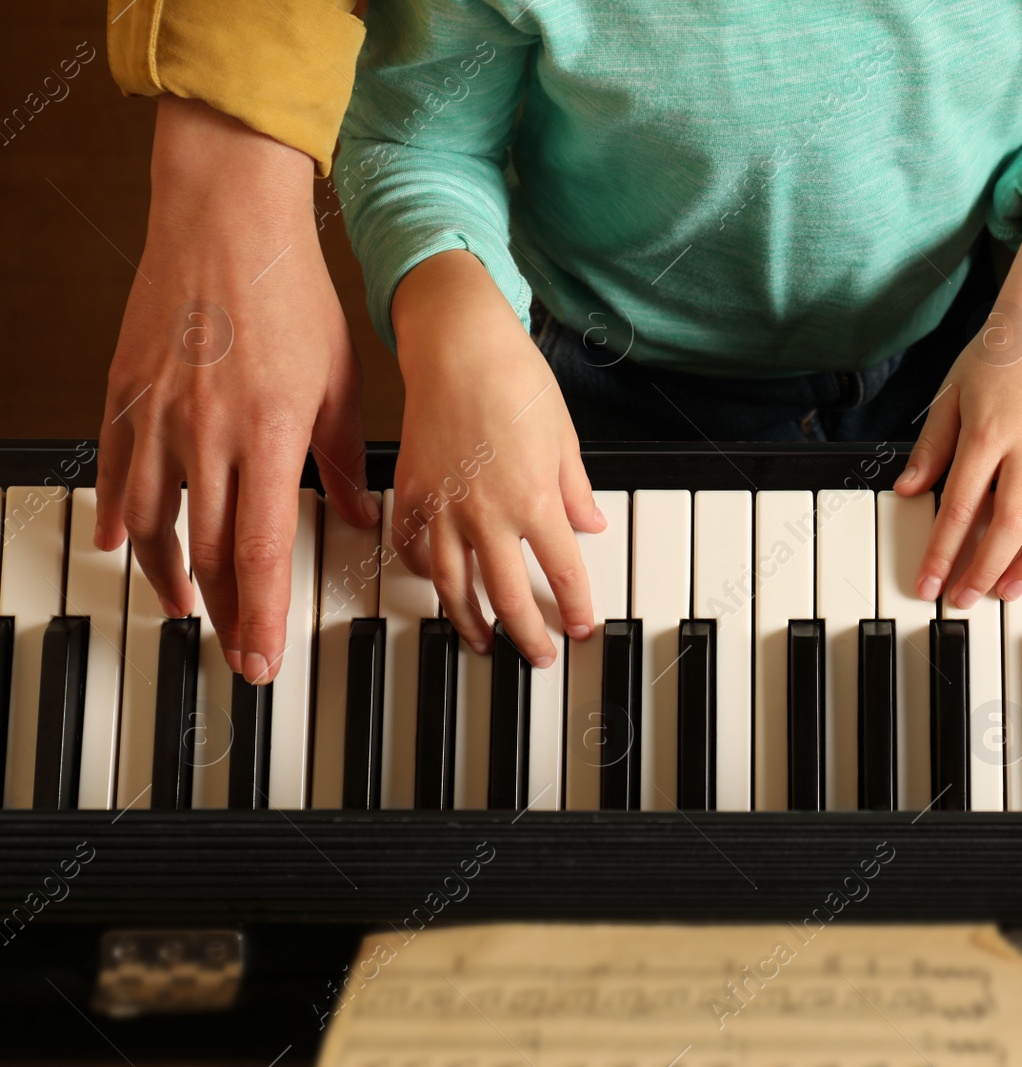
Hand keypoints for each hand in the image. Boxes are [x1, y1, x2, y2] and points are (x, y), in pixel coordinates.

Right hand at [97, 96, 373, 684]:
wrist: (227, 222)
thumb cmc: (291, 295)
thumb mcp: (341, 382)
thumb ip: (344, 459)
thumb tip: (357, 515)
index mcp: (267, 437)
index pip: (263, 554)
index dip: (263, 617)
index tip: (264, 661)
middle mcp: (206, 437)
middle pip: (209, 553)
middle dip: (225, 614)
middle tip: (236, 652)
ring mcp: (158, 418)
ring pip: (154, 525)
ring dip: (171, 576)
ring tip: (187, 607)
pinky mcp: (125, 395)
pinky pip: (115, 474)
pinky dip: (120, 518)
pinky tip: (125, 545)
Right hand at [391, 250, 603, 664]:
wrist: (458, 345)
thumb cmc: (515, 380)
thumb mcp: (564, 438)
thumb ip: (576, 490)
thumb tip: (592, 524)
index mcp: (534, 501)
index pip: (564, 573)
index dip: (576, 608)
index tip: (582, 628)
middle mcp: (488, 513)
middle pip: (508, 596)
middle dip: (526, 635)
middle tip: (537, 657)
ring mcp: (444, 506)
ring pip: (454, 586)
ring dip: (470, 621)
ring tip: (482, 641)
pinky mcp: (412, 491)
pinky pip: (413, 547)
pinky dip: (422, 571)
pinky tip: (434, 582)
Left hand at [896, 186, 1021, 605]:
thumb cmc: (996, 357)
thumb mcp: (950, 396)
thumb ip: (931, 448)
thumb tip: (907, 491)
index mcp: (987, 431)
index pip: (961, 505)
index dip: (943, 551)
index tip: (928, 583)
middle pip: (1010, 522)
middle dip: (984, 568)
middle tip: (965, 598)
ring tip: (1009, 590)